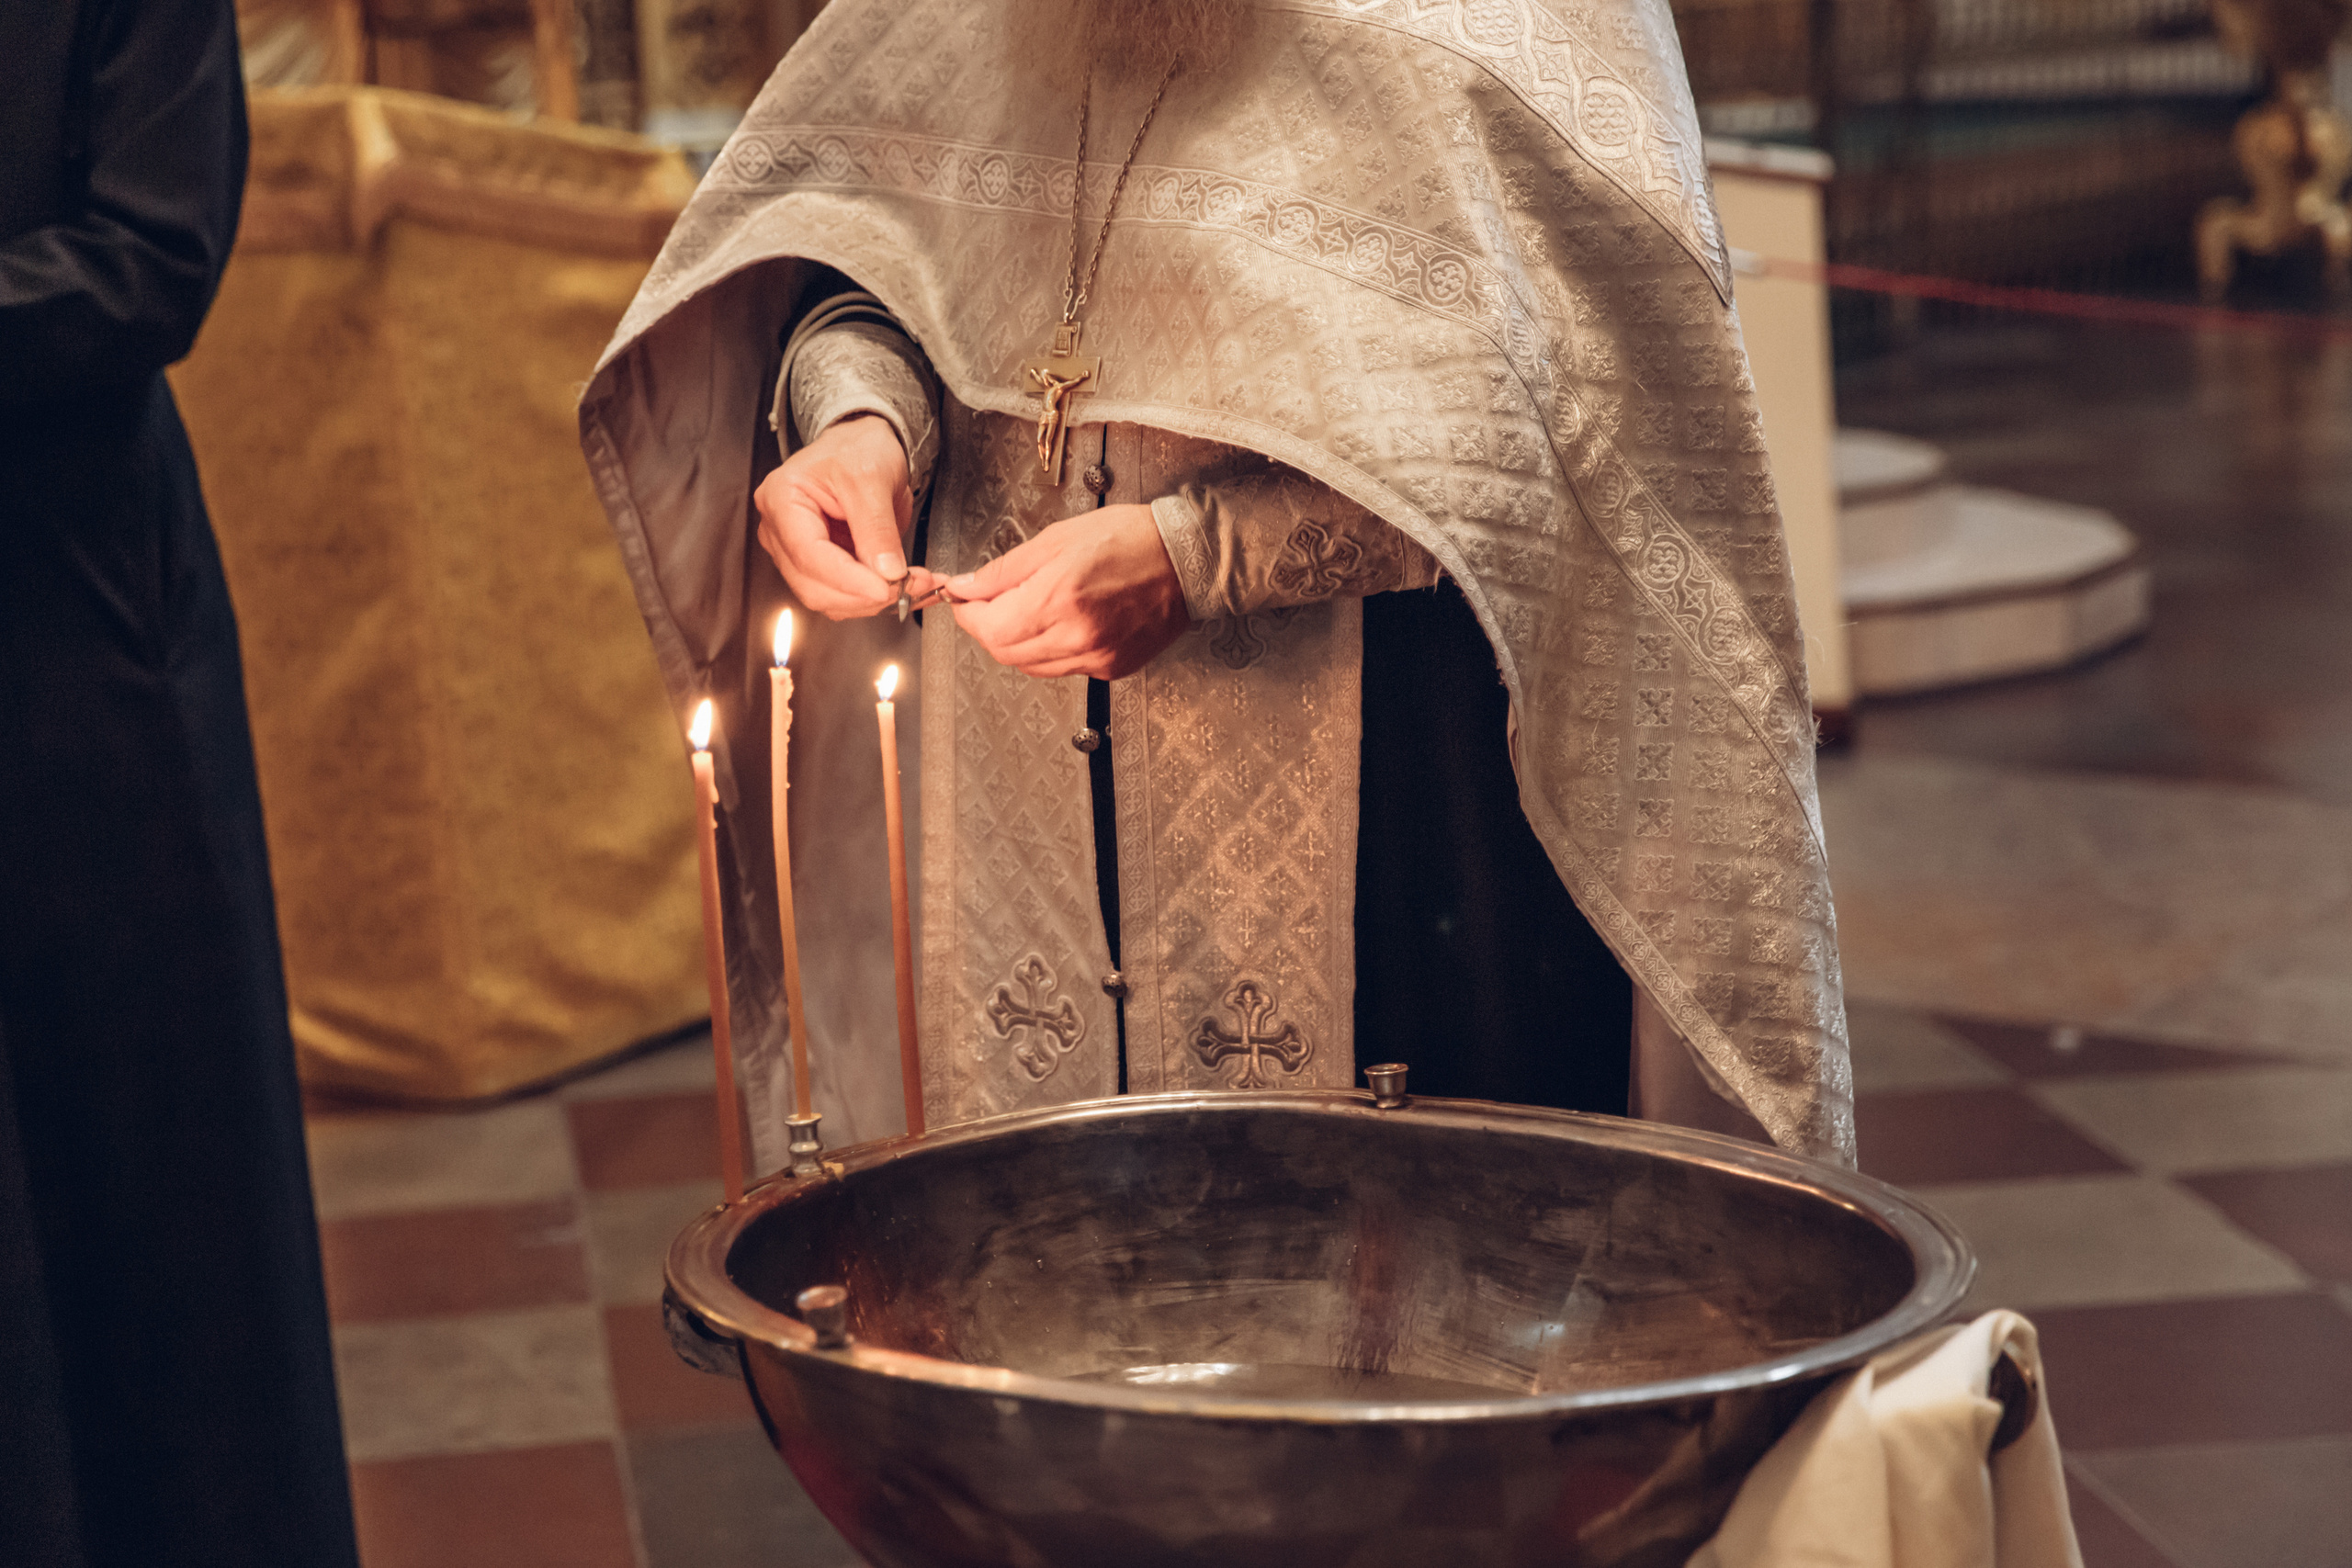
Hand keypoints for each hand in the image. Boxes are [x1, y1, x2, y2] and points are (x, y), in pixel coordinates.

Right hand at [753, 415, 939, 617]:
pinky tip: (900, 586)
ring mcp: (796, 552)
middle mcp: (779, 530)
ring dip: (872, 601)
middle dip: (864, 594)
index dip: (849, 579)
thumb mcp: (871, 478)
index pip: (809, 554)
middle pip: (814, 585)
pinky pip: (842, 595)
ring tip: (913, 583)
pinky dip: (873, 598)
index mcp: (781, 499)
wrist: (864, 447)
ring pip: (828, 598)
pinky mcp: (819, 566)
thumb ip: (876, 528)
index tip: (885, 588)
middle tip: (911, 584)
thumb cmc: (858, 449)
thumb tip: (887, 573)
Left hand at [947, 504, 1190, 679]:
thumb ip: (1006, 569)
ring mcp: (1095, 657)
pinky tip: (1060, 624)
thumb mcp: (1057, 539)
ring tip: (1027, 609)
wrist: (1186, 559)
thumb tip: (966, 586)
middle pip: (1004, 652)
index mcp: (1058, 597)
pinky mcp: (1111, 668)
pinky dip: (1048, 650)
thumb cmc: (1130, 539)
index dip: (967, 615)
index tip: (963, 599)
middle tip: (987, 604)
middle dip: (987, 628)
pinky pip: (1062, 668)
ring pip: (1030, 665)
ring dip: (1016, 641)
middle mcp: (1076, 635)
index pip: (989, 627)